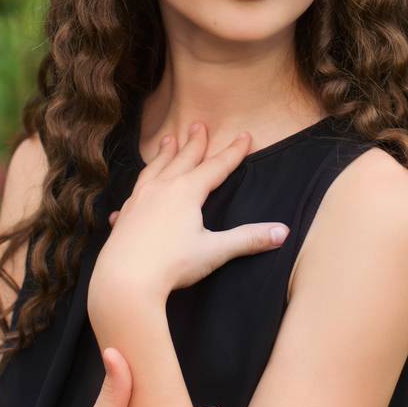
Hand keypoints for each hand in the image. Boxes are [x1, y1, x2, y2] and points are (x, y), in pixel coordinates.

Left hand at [98, 120, 290, 296]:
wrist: (125, 281)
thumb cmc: (172, 265)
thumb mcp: (215, 251)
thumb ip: (248, 239)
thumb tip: (282, 232)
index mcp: (186, 191)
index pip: (216, 166)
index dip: (233, 152)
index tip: (244, 136)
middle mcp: (162, 188)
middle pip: (183, 159)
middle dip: (194, 143)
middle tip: (199, 125)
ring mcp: (139, 200)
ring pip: (154, 169)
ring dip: (163, 154)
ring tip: (167, 141)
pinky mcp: (125, 216)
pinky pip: (132, 196)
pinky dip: (138, 190)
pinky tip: (134, 195)